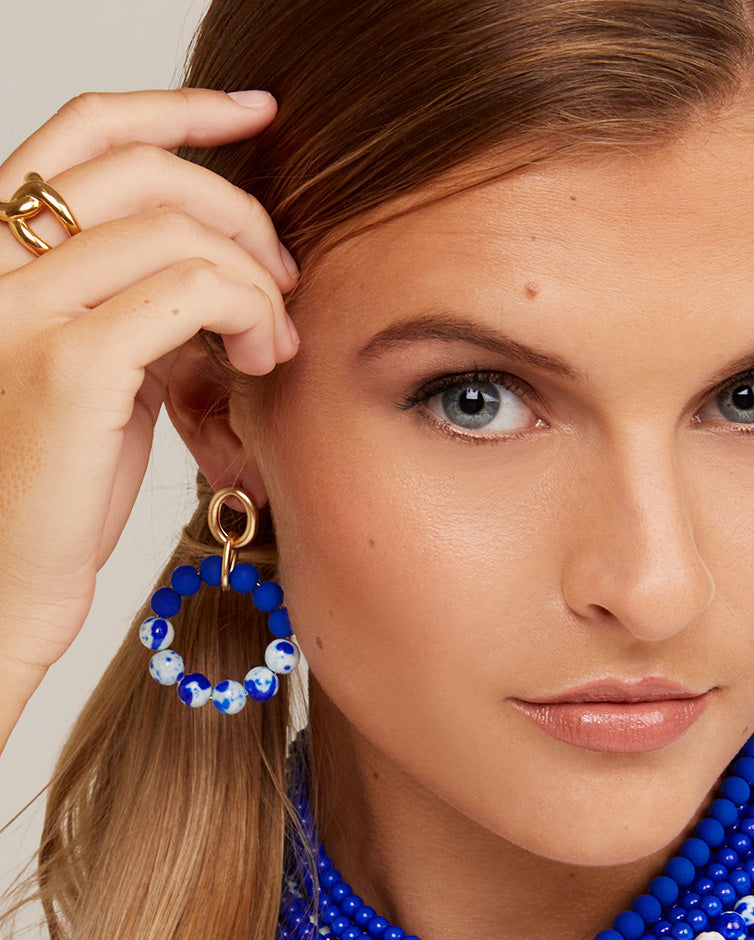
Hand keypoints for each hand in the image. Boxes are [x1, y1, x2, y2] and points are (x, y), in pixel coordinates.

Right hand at [0, 88, 297, 702]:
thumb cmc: (57, 482)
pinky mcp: (68, 365)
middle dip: (239, 209)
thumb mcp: (101, 367)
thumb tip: (227, 261)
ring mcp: (22, 310)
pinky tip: (260, 358)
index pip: (86, 133)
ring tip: (273, 338)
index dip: (179, 106)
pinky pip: (189, 291)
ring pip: (176, 231)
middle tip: (283, 274)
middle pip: (143, 170)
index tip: (257, 112)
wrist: (8, 575)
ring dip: (254, 277)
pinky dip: (248, 311)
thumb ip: (138, 300)